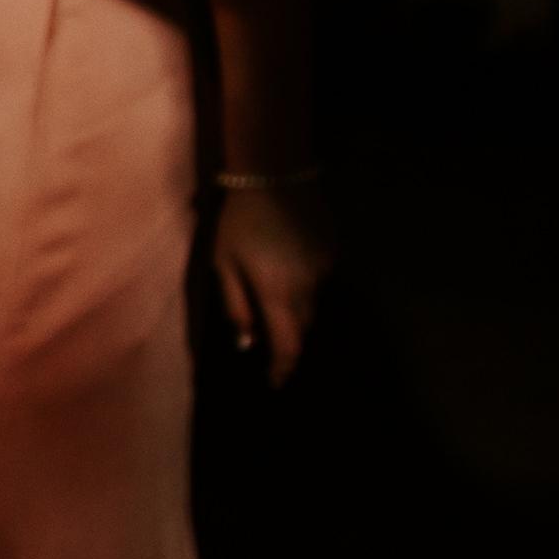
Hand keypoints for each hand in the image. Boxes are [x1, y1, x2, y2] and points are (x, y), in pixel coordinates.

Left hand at [202, 173, 326, 385]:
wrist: (275, 176)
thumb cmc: (238, 222)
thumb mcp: (224, 264)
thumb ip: (236, 306)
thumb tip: (246, 344)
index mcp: (279, 294)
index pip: (288, 345)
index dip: (283, 368)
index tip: (276, 383)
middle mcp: (310, 288)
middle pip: (303, 327)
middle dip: (288, 337)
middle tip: (272, 343)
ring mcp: (326, 269)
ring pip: (313, 303)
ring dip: (296, 308)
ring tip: (276, 297)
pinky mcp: (334, 251)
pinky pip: (320, 278)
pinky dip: (305, 282)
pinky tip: (288, 264)